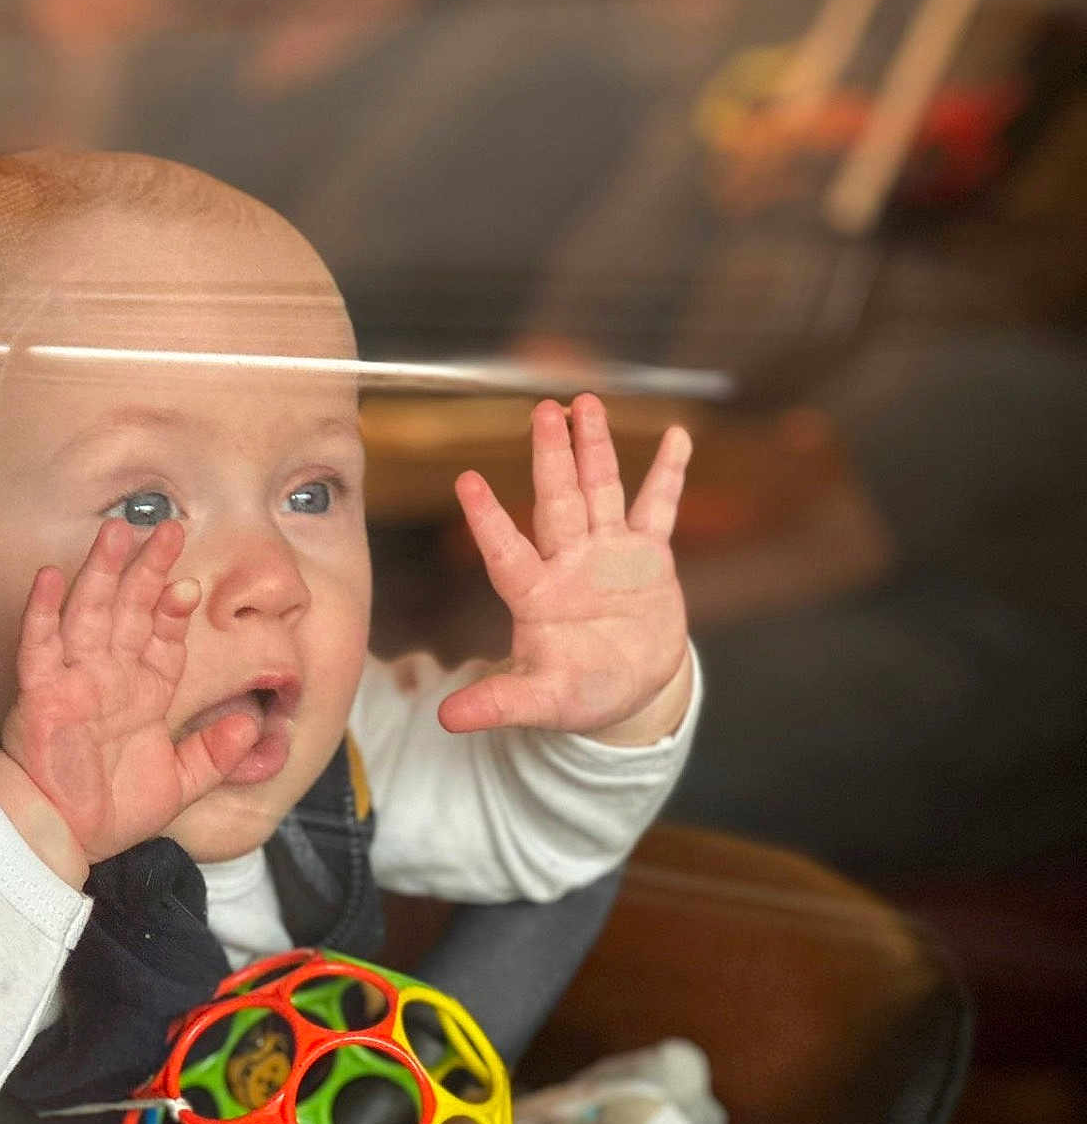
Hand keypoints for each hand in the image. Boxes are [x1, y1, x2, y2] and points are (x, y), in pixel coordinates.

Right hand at [0, 519, 260, 874]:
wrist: (60, 836)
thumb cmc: (113, 811)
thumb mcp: (182, 784)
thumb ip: (217, 754)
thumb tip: (254, 724)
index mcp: (144, 692)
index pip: (163, 637)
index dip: (175, 609)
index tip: (192, 585)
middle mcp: (110, 676)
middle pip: (130, 609)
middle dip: (148, 569)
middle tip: (168, 528)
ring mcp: (74, 679)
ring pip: (89, 612)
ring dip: (102, 572)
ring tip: (116, 531)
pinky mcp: (40, 693)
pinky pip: (40, 645)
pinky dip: (43, 611)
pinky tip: (50, 575)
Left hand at [440, 395, 692, 744]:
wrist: (630, 690)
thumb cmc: (578, 692)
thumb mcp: (541, 701)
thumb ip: (500, 702)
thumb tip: (447, 719)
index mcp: (536, 596)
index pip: (507, 551)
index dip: (489, 519)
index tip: (466, 481)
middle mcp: (568, 564)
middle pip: (557, 502)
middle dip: (551, 456)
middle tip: (542, 410)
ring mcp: (608, 554)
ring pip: (600, 492)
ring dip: (594, 449)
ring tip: (585, 404)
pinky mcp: (648, 557)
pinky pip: (659, 508)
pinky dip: (668, 475)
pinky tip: (675, 436)